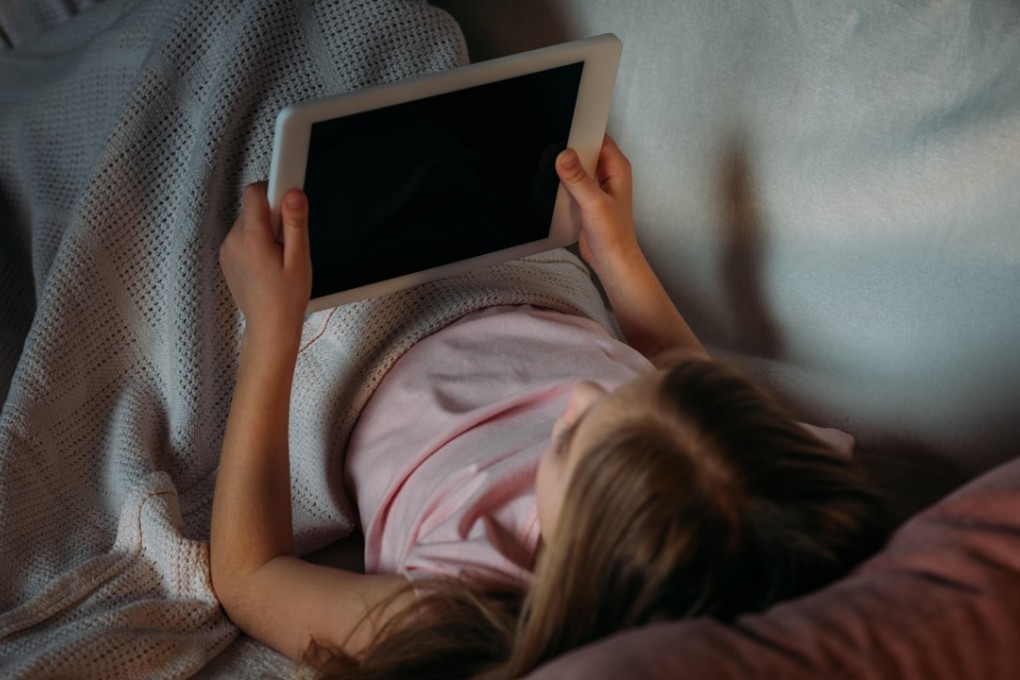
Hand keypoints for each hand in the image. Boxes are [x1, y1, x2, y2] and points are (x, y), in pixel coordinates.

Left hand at [219, 182, 311, 345]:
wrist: (269, 328)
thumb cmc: (286, 298)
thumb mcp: (299, 259)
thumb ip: (295, 223)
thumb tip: (293, 193)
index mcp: (252, 238)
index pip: (255, 192)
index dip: (274, 188)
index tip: (289, 190)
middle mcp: (234, 240)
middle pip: (253, 207)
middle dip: (274, 215)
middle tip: (290, 239)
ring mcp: (227, 249)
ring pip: (248, 222)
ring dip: (265, 229)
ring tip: (279, 256)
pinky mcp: (227, 258)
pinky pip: (242, 236)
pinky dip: (256, 241)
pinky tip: (268, 263)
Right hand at [555, 135, 640, 277]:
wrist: (611, 260)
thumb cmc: (614, 236)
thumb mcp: (594, 204)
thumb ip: (578, 179)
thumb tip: (565, 156)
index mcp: (617, 168)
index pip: (599, 137)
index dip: (582, 132)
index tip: (564, 132)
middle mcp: (608, 174)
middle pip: (584, 149)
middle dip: (569, 151)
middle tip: (554, 153)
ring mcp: (596, 185)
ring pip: (576, 166)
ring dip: (564, 169)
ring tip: (553, 171)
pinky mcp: (585, 197)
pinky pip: (571, 182)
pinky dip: (562, 183)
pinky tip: (554, 187)